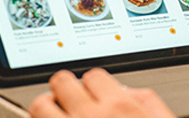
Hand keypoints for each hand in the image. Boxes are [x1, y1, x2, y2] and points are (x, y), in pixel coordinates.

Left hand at [29, 68, 175, 117]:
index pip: (93, 75)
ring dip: (45, 106)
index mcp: (120, 107)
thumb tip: (131, 90)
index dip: (92, 84)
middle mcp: (90, 117)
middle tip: (68, 99)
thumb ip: (149, 102)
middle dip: (64, 89)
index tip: (93, 94)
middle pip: (62, 82)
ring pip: (40, 106)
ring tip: (53, 113)